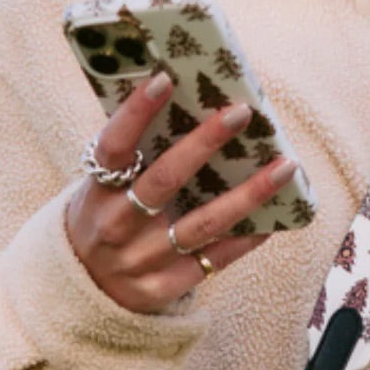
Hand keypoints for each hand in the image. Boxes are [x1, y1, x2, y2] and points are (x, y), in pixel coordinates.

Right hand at [67, 72, 296, 312]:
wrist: (84, 290)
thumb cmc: (108, 218)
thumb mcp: (103, 188)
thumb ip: (136, 156)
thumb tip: (190, 103)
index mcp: (96, 191)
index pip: (114, 145)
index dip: (136, 112)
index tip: (165, 78)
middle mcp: (116, 225)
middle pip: (165, 180)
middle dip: (205, 143)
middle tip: (241, 112)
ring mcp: (141, 260)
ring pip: (202, 223)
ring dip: (248, 194)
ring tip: (285, 167)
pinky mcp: (164, 287)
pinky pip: (214, 259)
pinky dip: (246, 238)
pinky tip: (274, 218)